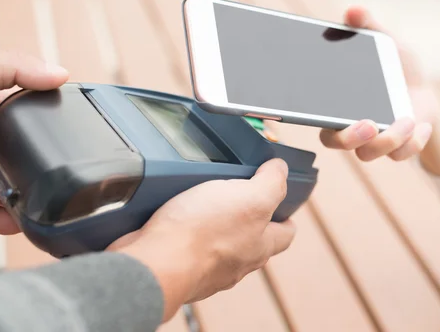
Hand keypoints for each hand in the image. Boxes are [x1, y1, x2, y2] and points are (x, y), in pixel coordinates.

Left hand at [0, 51, 68, 233]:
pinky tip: (24, 221)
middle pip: (22, 155)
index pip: (28, 116)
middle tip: (66, 174)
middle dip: (42, 166)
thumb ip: (14, 67)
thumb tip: (61, 73)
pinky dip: (8, 221)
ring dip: (29, 196)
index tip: (76, 133)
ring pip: (10, 187)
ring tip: (50, 202)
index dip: (51, 124)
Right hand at [108, 158, 295, 321]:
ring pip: (218, 244)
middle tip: (237, 191)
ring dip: (213, 223)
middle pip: (252, 239)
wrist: (154, 263)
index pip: (285, 234)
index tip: (279, 201)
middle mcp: (236, 263)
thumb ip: (272, 184)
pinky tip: (175, 212)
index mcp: (260, 246)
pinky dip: (184, 231)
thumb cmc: (203, 233)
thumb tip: (281, 170)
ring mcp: (206, 268)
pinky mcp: (177, 266)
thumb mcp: (250, 198)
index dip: (285, 216)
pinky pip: (187, 246)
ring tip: (202, 197)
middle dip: (248, 217)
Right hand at [320, 6, 439, 161]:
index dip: (319, 120)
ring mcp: (376, 140)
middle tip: (368, 124)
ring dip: (388, 140)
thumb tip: (354, 9)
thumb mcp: (384, 41)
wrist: (422, 88)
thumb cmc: (395, 66)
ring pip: (370, 155)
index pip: (320, 118)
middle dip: (351, 139)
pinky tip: (421, 124)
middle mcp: (353, 127)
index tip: (331, 110)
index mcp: (341, 105)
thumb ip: (368, 26)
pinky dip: (413, 143)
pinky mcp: (400, 147)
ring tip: (407, 119)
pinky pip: (400, 156)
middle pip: (339, 144)